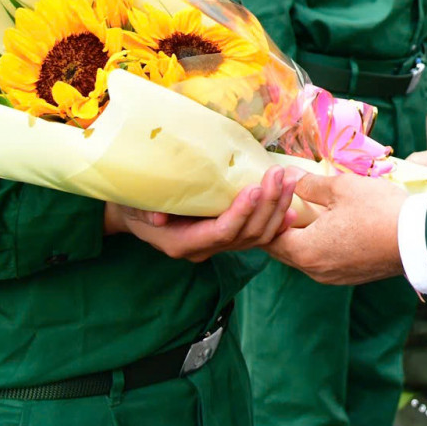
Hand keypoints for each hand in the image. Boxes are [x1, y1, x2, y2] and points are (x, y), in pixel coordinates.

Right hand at [103, 166, 302, 262]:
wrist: (133, 217)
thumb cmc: (134, 207)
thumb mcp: (134, 206)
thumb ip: (147, 211)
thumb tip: (159, 217)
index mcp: (183, 244)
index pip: (220, 233)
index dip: (239, 214)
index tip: (253, 189)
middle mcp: (205, 249)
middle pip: (245, 235)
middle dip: (266, 206)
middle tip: (278, 176)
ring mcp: (218, 246)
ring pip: (256, 237)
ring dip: (276, 210)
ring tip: (290, 182)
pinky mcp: (227, 238)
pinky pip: (257, 236)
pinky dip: (277, 221)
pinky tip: (293, 207)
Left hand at [267, 172, 405, 284]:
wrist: (419, 239)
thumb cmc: (378, 210)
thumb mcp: (341, 187)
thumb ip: (308, 184)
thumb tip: (289, 176)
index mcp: (306, 251)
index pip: (269, 238)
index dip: (268, 215)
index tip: (277, 194)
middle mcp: (315, 271)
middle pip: (284, 251)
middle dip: (281, 226)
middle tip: (289, 200)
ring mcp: (334, 277)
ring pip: (304, 257)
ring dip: (301, 236)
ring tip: (309, 210)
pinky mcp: (350, 276)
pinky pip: (323, 262)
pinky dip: (318, 245)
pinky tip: (331, 225)